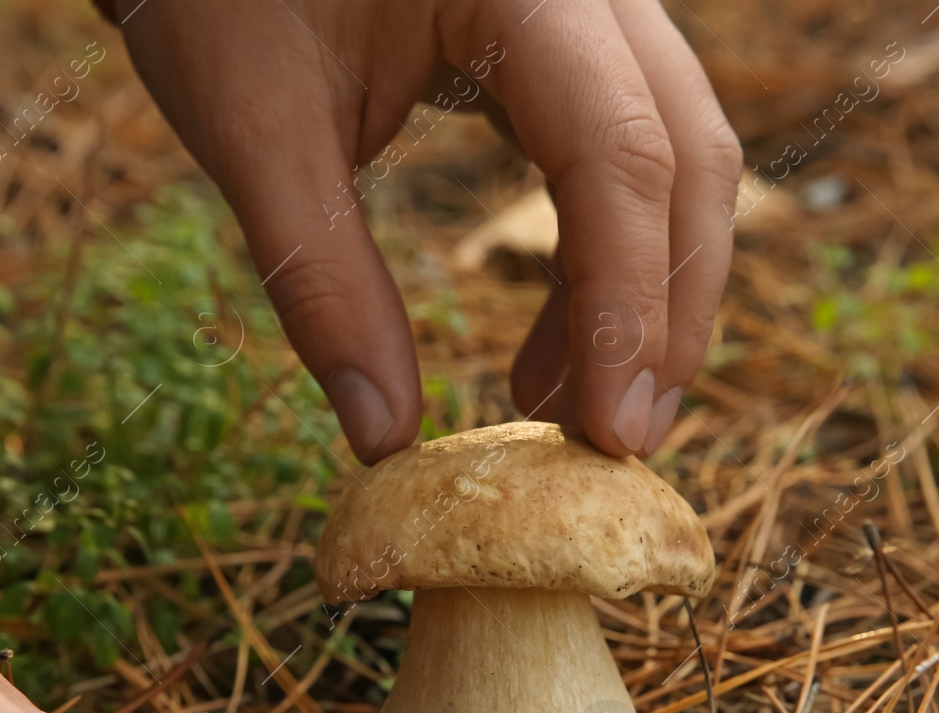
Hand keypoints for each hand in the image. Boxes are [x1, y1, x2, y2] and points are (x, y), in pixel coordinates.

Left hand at [105, 0, 740, 462]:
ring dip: (644, 292)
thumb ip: (322, 281)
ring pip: (674, 156)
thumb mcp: (255, 132)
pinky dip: (605, 252)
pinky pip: (627, 148)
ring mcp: (588, 5)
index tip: (609, 435)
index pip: (619, 153)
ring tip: (563, 407)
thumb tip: (383, 439)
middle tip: (615, 443)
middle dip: (664, 313)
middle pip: (683, 156)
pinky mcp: (568, 39)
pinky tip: (554, 341)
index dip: (627, 305)